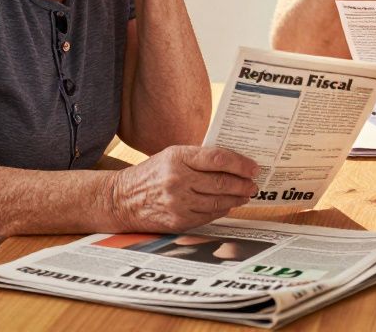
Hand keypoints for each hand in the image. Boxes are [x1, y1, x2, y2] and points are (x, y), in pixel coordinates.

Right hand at [109, 145, 258, 232]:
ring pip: (218, 202)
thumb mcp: (172, 155)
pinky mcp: (178, 221)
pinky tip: (229, 205)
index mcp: (178, 157)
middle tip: (253, 184)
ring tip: (245, 194)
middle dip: (243, 184)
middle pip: (222, 182)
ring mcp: (178, 203)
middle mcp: (178, 180)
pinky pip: (208, 216)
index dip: (240, 164)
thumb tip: (234, 162)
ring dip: (237, 198)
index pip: (218, 158)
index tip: (253, 167)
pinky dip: (222, 210)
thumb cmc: (152, 174)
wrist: (121, 199)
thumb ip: (199, 157)